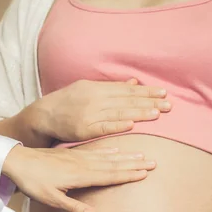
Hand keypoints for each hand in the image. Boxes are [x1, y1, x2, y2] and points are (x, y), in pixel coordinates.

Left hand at [2, 145, 155, 211]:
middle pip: (113, 164)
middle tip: (153, 162)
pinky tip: (116, 150)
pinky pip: (96, 152)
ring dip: (125, 156)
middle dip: (134, 164)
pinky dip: (109, 151)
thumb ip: (72, 208)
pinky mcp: (71, 154)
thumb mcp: (50, 200)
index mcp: (79, 176)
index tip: (146, 172)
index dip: (128, 174)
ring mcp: (77, 157)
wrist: (17, 161)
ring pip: (107, 157)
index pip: (109, 175)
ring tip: (142, 154)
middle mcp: (82, 164)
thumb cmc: (32, 182)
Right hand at [25, 79, 169, 143]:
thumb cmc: (66, 103)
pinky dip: (117, 125)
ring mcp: (88, 114)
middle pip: (126, 100)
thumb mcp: (87, 88)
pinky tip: (132, 124)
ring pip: (118, 112)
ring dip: (139, 112)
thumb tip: (134, 82)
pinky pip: (103, 127)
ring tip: (157, 114)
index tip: (163, 93)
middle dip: (148, 102)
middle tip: (169, 105)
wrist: (42, 115)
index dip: (145, 92)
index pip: (126, 89)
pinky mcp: (83, 129)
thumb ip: (111, 87)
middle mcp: (93, 98)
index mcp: (96, 87)